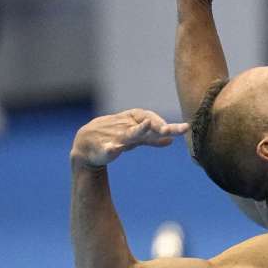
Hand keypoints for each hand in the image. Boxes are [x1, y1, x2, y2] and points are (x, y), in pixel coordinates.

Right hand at [71, 110, 188, 167]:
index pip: (149, 117)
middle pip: (145, 124)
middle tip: (174, 129)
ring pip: (128, 134)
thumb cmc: (113, 138)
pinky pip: (107, 149)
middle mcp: (125, 128)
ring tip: (148, 125)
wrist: (84, 145)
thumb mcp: (134, 139)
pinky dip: (110, 149)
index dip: (163, 122)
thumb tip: (170, 141)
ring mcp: (114, 138)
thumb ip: (152, 140)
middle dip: (159, 125)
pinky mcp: (102, 150)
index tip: (182, 129)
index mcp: (133, 123)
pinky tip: (114, 150)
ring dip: (138, 130)